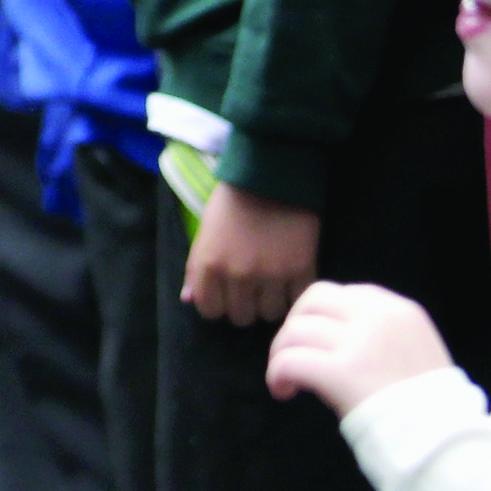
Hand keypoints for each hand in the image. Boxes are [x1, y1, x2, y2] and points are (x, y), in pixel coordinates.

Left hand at [182, 182, 321, 323]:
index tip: (227, 292)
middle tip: (252, 287)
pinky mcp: (301, 269)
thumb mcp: (205, 233)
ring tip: (273, 283)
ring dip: (271, 302)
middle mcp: (237, 274)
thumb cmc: (232, 201)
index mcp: (209, 264)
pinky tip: (291, 281)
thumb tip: (189, 300)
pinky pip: (296, 301)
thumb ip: (196, 269)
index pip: (210, 310)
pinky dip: (295, 295)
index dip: (219, 303)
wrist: (270, 172)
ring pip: (270, 314)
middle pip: (241, 317)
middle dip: (245, 304)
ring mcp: (271, 274)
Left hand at [265, 280, 454, 414]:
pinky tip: (283, 390)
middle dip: (296, 323)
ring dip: (281, 351)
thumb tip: (337, 338)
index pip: (347, 293)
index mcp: (401, 310)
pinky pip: (290, 360)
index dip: (324, 315)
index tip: (318, 340)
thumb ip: (384, 335)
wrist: (446, 442)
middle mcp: (378, 316)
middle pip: (315, 299)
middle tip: (292, 352)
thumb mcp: (418, 352)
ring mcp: (359, 342)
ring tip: (284, 378)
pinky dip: (277, 372)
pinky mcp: (340, 372)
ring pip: (296, 329)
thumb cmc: (434, 409)